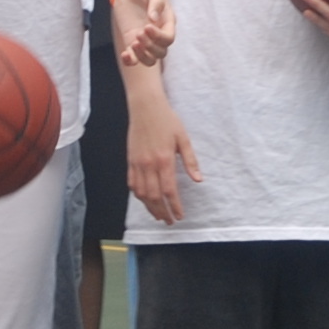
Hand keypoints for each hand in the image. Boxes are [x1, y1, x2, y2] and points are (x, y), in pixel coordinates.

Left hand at [107, 0, 172, 69]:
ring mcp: (145, 39)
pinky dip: (130, 60)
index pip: (168, 38)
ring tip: (133, 44)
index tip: (147, 27)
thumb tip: (154, 19)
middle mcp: (158, 33)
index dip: (159, 37)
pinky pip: (134, 58)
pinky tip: (125, 55)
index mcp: (167, 21)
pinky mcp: (132, 40)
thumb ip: (156, 2)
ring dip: (142, 56)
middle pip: (161, 52)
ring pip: (150, 59)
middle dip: (150, 46)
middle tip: (138, 33)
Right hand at [127, 103, 201, 222]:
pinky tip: (144, 200)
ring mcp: (137, 163)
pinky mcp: (130, 160)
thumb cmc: (167, 120)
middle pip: (154, 196)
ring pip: (141, 193)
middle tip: (169, 221)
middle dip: (162, 212)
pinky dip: (138, 195)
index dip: (174, 206)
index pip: (169, 191)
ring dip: (149, 207)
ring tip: (158, 215)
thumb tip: (198, 179)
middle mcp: (149, 165)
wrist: (145, 107)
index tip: (179, 216)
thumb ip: (190, 161)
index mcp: (165, 160)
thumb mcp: (183, 139)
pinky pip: (132, 183)